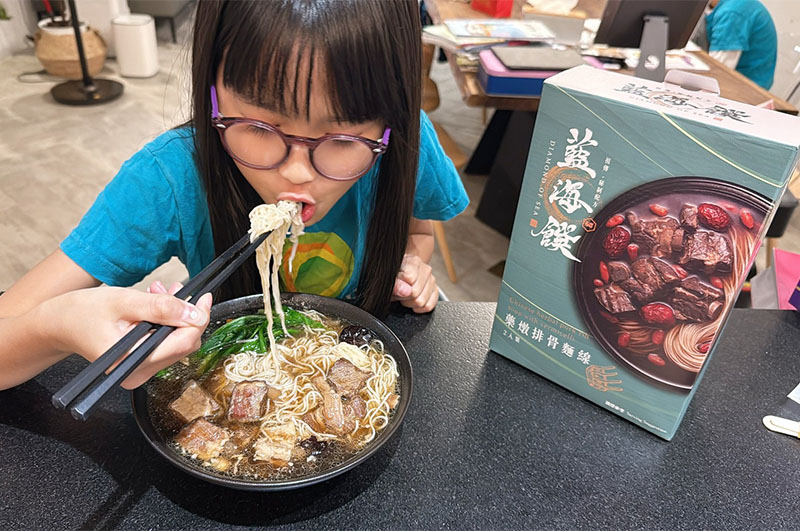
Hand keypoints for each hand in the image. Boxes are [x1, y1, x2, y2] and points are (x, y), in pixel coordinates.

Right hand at [44, 281, 211, 388]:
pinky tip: (155, 306)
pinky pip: (164, 345)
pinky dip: (165, 323)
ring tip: (159, 293)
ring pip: (176, 343)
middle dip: (186, 314)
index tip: (204, 298)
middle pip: (183, 345)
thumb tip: (194, 312)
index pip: (183, 343)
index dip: (199, 319)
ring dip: (175, 316)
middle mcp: (138, 373)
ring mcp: (139, 372)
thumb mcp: (124, 301)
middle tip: (174, 289)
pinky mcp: (140, 365)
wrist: (58, 324)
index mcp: (133, 362)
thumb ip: (161, 307)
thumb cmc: (82, 313)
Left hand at [392, 254, 437, 312]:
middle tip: (399, 293)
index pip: (410, 278)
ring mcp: (432, 281)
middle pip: (415, 293)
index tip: (395, 286)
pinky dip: (418, 308)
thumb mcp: (389, 278)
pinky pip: (428, 306)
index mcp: (414, 262)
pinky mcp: (435, 292)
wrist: (400, 275)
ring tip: (405, 296)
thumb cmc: (394, 276)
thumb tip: (405, 291)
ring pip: (422, 302)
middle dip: (404, 297)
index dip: (400, 287)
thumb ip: (395, 284)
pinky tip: (413, 302)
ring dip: (410, 303)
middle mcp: (426, 270)